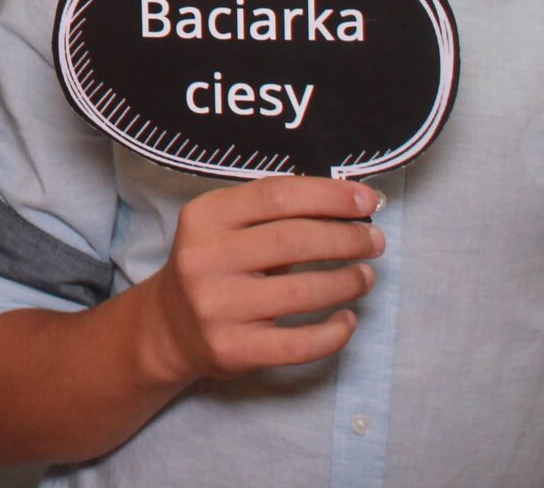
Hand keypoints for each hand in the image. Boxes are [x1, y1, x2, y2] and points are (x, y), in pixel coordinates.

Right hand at [137, 175, 383, 385]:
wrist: (171, 325)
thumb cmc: (215, 266)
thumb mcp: (226, 227)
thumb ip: (274, 214)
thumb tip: (349, 204)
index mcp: (205, 216)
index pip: (276, 195)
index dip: (329, 196)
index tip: (366, 200)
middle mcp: (205, 258)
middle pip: (294, 240)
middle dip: (346, 239)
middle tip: (373, 241)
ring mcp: (217, 307)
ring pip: (303, 292)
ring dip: (347, 282)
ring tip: (365, 276)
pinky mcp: (232, 348)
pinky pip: (300, 343)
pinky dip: (335, 332)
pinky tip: (347, 319)